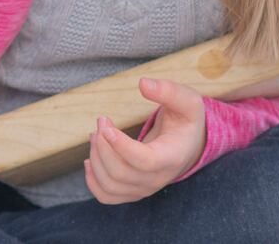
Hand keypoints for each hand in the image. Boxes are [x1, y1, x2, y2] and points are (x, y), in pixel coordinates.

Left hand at [85, 77, 206, 203]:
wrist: (188, 145)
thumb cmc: (185, 121)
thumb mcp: (187, 101)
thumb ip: (169, 91)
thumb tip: (143, 83)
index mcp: (171, 157)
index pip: (144, 161)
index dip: (121, 146)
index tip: (106, 125)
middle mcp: (158, 179)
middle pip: (120, 173)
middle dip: (102, 145)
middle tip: (102, 121)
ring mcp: (144, 188)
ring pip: (110, 185)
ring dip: (95, 158)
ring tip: (96, 135)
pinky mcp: (132, 191)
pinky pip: (106, 196)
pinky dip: (92, 180)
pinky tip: (90, 159)